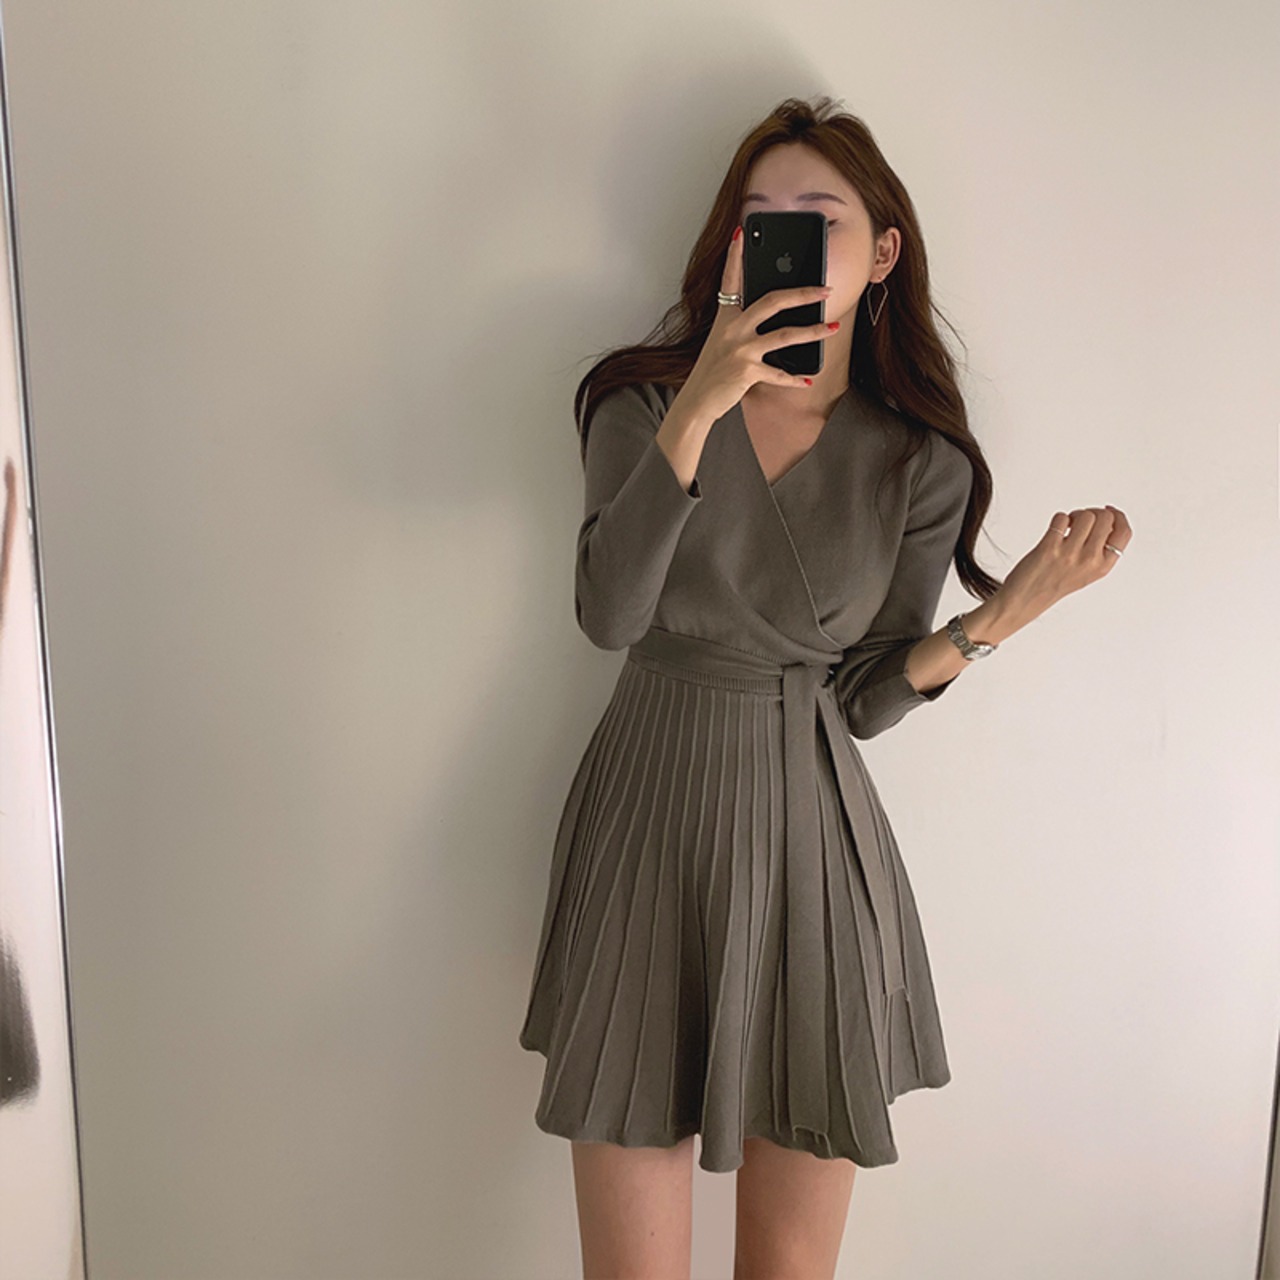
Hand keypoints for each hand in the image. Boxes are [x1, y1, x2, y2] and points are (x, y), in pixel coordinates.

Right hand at [670, 226, 835, 425]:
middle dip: (803, 294)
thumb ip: (742, 326)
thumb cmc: (712, 370)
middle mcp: (732, 329)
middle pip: (772, 301)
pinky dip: (794, 378)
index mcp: (725, 317)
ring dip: (812, 331)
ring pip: (784, 335)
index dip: (735, 256)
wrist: (697, 400)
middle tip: (825, 289)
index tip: (741, 232)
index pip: (731, 279)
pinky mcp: (746, 372)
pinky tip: (807, 379)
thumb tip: (773, 317)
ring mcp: (740, 350)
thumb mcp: (722, 341)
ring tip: (831, 327)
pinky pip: (778, 373)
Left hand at [998, 505, 1132, 620]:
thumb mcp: (1088, 573)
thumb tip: (1107, 520)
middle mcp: (1089, 560)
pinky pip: (1061, 518)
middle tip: (1080, 520)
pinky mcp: (1050, 547)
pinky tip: (1056, 530)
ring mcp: (1070, 554)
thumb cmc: (1054, 584)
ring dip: (1075, 514)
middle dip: (1093, 512)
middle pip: (1105, 518)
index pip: (1124, 533)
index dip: (1118, 516)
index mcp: (1103, 566)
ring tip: (1068, 525)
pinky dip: (1059, 519)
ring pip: (1085, 515)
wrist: (1025, 599)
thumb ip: (1100, 551)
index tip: (1109, 510)